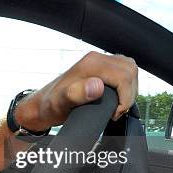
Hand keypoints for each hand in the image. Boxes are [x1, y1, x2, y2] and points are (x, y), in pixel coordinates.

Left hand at [16, 52, 138, 129]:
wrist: (42, 106)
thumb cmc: (50, 106)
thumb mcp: (60, 103)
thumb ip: (76, 94)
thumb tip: (97, 86)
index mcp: (90, 64)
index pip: (125, 76)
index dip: (126, 97)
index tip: (114, 112)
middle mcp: (95, 59)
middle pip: (130, 70)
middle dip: (129, 94)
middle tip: (116, 110)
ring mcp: (98, 63)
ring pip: (129, 70)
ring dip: (129, 90)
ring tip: (116, 106)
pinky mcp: (100, 69)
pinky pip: (123, 72)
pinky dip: (125, 86)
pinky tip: (115, 99)